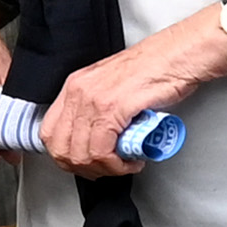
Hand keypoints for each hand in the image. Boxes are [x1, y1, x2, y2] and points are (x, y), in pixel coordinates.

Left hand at [40, 6, 226, 174]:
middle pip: (61, 148)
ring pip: (81, 154)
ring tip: (124, 165)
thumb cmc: (154, 70)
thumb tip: (94, 137)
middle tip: (106, 169)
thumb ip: (97, 109)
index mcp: (75, 86)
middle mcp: (79, 92)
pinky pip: (102, 150)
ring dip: (104, 169)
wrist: (177, 57)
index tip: (85, 163)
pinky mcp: (113, 108)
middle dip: (84, 168)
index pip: (49, 132)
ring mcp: (94, 100)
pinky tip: (132, 162)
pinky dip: (117, 165)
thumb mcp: (112, 87)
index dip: (64, 156)